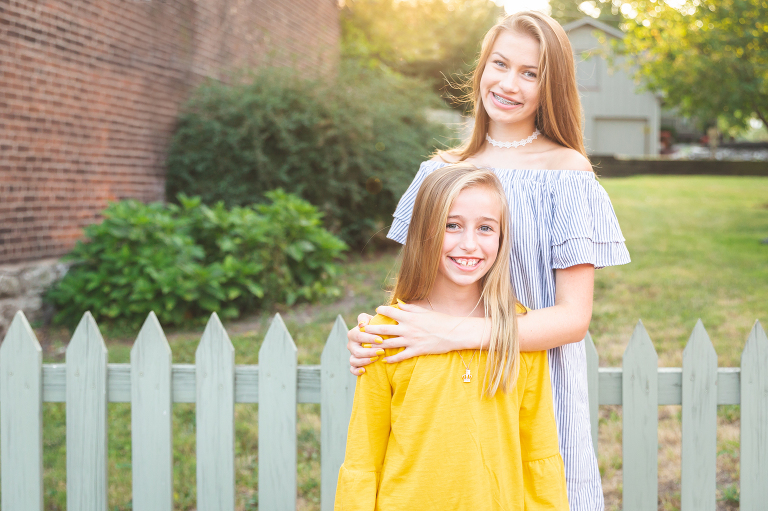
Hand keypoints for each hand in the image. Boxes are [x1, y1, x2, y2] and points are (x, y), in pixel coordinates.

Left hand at [347, 302, 464, 374]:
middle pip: (384, 330)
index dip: (381, 311)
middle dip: (371, 330)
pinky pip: (401, 356)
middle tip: (361, 331)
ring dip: (377, 346)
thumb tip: (398, 305)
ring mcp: (412, 340)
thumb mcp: (424, 311)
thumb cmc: (440, 320)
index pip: (390, 312)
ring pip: (390, 344)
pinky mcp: (417, 350)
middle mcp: (408, 328)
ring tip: (367, 347)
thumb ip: (410, 308)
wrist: (454, 332)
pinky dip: (392, 359)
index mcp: (410, 317)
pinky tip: (384, 361)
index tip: (374, 311)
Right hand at [347, 312, 382, 375]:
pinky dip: (356, 371)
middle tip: (381, 351)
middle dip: (369, 351)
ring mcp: (352, 355)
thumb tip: (361, 324)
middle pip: (357, 350)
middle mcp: (351, 345)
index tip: (381, 340)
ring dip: (365, 361)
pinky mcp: (355, 363)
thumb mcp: (371, 320)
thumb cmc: (375, 326)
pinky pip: (352, 369)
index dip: (369, 338)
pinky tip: (364, 370)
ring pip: (354, 360)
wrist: (378, 337)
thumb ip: (364, 318)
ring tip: (376, 359)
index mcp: (353, 333)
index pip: (359, 336)